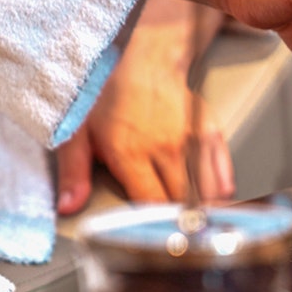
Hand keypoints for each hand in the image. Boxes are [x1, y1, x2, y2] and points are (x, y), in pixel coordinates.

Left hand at [56, 0, 234, 214]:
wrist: (145, 57)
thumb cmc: (109, 94)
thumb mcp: (77, 131)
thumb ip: (73, 172)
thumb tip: (68, 206)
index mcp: (131, 152)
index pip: (151, 205)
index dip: (152, 225)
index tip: (149, 233)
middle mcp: (166, 148)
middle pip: (181, 203)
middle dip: (177, 221)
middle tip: (171, 232)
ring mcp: (192, 140)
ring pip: (207, 194)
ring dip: (201, 211)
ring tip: (191, 221)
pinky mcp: (210, 132)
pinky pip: (224, 176)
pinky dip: (219, 193)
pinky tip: (209, 200)